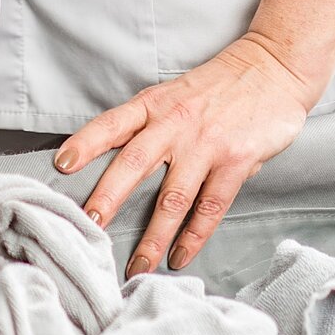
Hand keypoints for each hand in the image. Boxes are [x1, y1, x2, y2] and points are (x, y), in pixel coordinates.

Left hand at [53, 34, 314, 276]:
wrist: (272, 68)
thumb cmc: (217, 86)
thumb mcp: (175, 93)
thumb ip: (149, 124)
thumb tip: (113, 161)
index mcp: (155, 103)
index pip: (112, 123)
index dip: (85, 143)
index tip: (62, 165)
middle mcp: (176, 123)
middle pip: (134, 163)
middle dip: (108, 197)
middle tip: (87, 226)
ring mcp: (206, 144)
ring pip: (172, 198)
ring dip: (152, 237)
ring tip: (136, 267)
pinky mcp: (236, 162)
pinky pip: (210, 207)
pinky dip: (193, 237)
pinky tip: (180, 257)